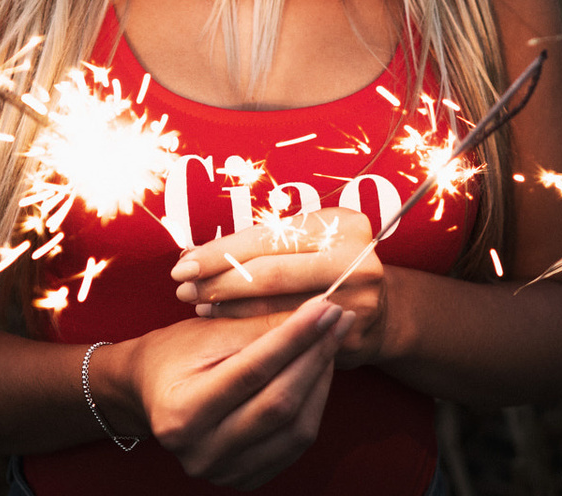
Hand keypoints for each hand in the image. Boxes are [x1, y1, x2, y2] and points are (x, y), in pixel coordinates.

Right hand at [114, 295, 355, 488]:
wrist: (149, 391)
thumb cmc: (176, 353)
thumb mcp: (209, 331)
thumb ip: (260, 326)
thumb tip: (318, 311)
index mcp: (182, 412)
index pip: (252, 371)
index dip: (295, 337)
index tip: (325, 307)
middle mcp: (201, 452)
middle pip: (278, 404)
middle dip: (315, 356)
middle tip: (339, 319)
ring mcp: (224, 472)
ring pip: (296, 430)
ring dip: (321, 382)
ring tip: (330, 343)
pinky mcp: (245, 478)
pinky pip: (294, 444)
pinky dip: (313, 406)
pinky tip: (317, 374)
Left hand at [170, 207, 387, 367]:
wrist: (379, 311)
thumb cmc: (325, 267)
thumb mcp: (305, 242)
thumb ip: (259, 244)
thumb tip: (191, 253)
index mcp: (342, 225)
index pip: (268, 237)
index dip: (222, 251)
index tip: (184, 263)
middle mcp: (356, 259)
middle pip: (271, 273)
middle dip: (219, 281)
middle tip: (183, 288)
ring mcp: (357, 300)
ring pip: (275, 307)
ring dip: (228, 306)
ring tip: (198, 303)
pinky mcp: (348, 337)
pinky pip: (286, 335)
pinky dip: (248, 329)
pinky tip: (224, 325)